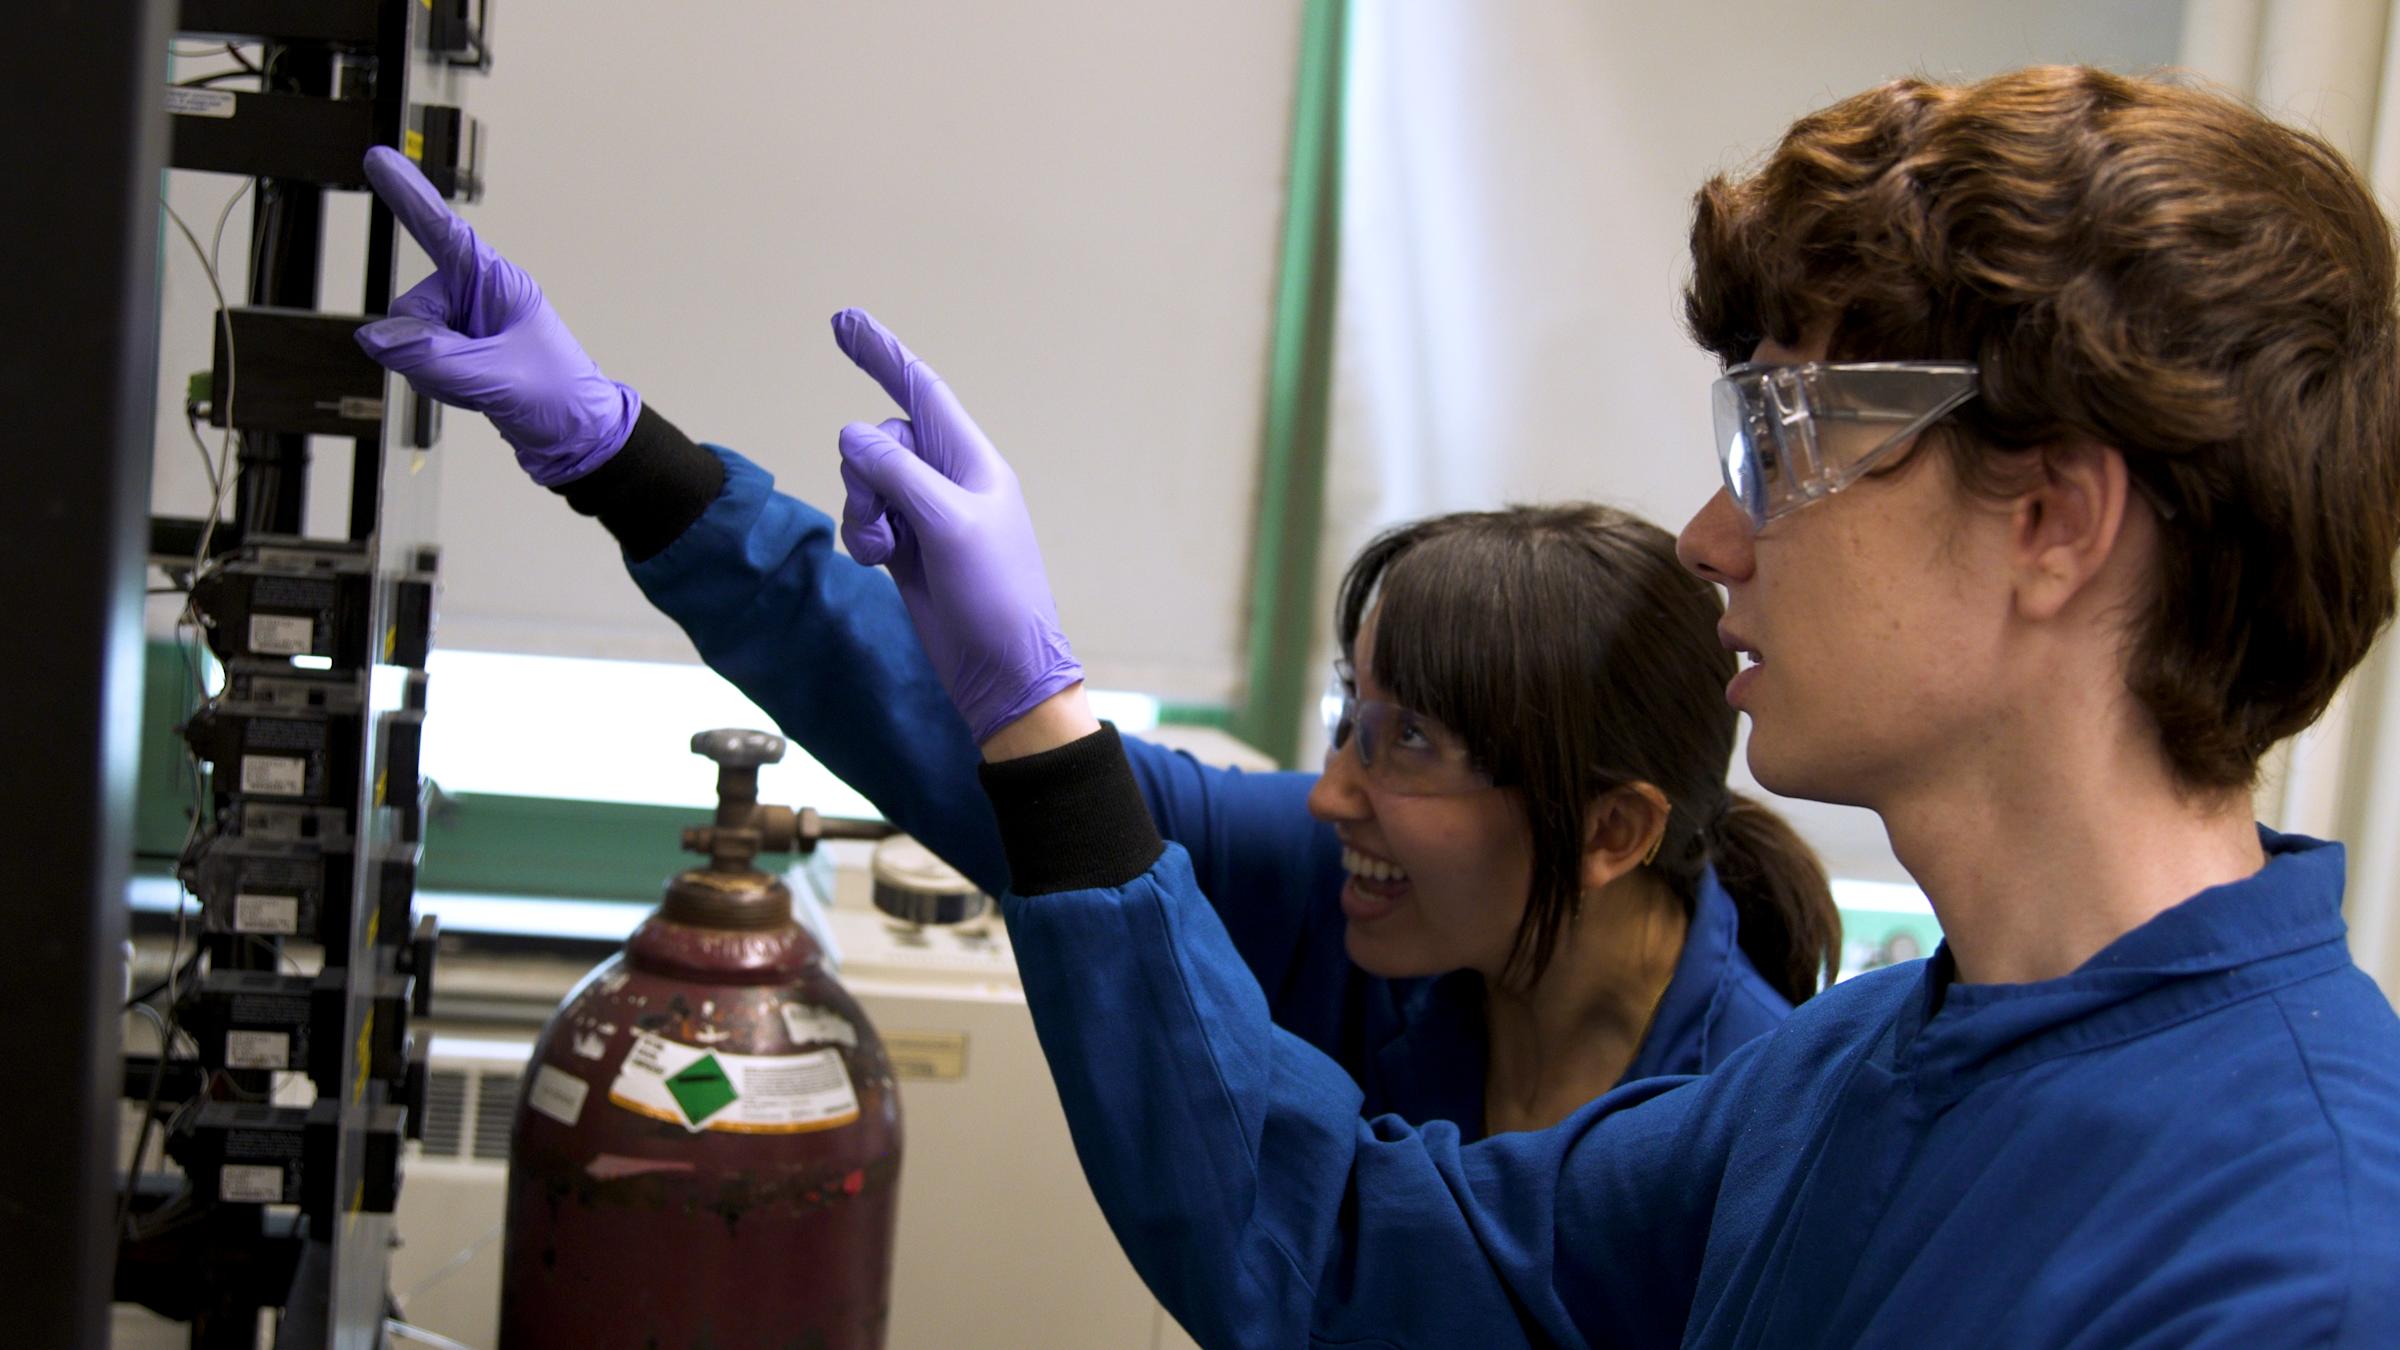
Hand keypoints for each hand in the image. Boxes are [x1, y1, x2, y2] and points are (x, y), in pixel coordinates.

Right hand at [352, 147, 637, 485]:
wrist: (577, 437)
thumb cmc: (557, 397)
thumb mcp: (496, 377)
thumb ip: (433, 357)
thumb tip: (377, 339)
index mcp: (498, 283)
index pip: (444, 233)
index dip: (408, 195)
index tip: (378, 159)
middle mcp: (478, 295)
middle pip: (411, 307)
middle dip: (426, 345)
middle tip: (472, 371)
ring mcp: (466, 324)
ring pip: (409, 339)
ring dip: (434, 370)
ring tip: (483, 383)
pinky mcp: (459, 350)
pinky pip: (420, 361)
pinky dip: (438, 383)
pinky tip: (474, 392)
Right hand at [830, 308, 1085, 746]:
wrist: (1002, 671)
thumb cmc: (996, 596)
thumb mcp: (950, 525)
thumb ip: (899, 472)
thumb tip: (853, 436)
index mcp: (973, 460)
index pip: (921, 389)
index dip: (882, 353)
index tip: (843, 320)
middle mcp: (948, 477)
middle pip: (880, 438)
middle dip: (866, 473)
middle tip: (889, 522)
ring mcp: (925, 512)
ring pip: (865, 479)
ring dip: (863, 511)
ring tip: (889, 551)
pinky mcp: (906, 545)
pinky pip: (864, 517)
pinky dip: (862, 535)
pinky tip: (882, 564)